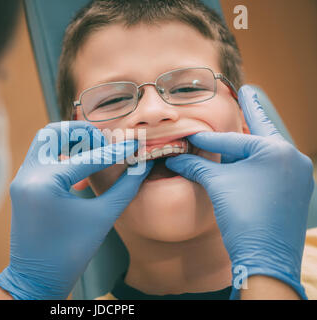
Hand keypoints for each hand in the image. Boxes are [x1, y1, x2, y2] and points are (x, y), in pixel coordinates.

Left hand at [0, 121, 151, 298]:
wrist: (36, 277)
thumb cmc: (69, 253)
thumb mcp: (101, 219)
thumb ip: (124, 188)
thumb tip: (141, 165)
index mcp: (45, 185)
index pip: (87, 158)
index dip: (115, 151)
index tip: (134, 145)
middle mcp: (28, 175)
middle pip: (55, 132)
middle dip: (84, 133)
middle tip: (106, 143)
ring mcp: (22, 179)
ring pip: (45, 140)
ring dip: (70, 139)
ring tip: (95, 150)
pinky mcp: (22, 184)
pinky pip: (42, 156)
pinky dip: (61, 152)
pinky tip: (81, 163)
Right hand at [165, 85, 313, 298]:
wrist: (266, 260)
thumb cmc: (244, 217)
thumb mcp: (217, 185)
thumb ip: (197, 166)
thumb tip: (175, 159)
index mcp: (276, 151)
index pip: (233, 139)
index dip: (207, 137)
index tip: (193, 132)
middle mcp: (293, 159)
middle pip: (257, 138)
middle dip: (247, 120)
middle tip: (246, 94)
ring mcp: (298, 177)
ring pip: (266, 154)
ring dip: (249, 145)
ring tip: (242, 126)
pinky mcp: (296, 193)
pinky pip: (272, 170)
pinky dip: (256, 163)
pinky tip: (244, 161)